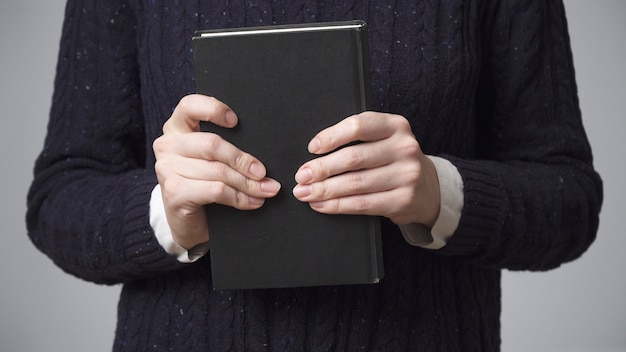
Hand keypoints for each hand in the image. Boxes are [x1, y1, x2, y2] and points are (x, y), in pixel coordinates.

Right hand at [153, 94, 280, 248]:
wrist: (190, 223)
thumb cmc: (206, 184)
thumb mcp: (213, 160)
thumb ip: (227, 146)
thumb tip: (263, 152)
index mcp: (177, 127)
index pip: (190, 106)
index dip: (214, 109)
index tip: (236, 121)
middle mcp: (168, 144)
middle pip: (212, 145)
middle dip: (243, 160)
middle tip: (264, 173)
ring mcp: (167, 168)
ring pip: (218, 171)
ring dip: (248, 183)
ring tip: (266, 190)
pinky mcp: (174, 192)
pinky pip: (216, 190)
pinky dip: (239, 197)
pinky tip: (253, 202)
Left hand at [292, 111, 439, 226]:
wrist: (427, 187)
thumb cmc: (392, 159)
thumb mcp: (383, 139)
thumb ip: (357, 138)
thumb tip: (314, 152)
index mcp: (396, 126)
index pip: (359, 126)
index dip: (331, 136)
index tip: (312, 148)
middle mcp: (404, 148)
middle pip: (353, 158)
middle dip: (321, 169)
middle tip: (301, 176)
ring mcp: (406, 175)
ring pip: (355, 184)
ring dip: (324, 190)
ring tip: (305, 193)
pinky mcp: (403, 200)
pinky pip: (362, 205)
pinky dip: (337, 206)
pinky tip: (321, 205)